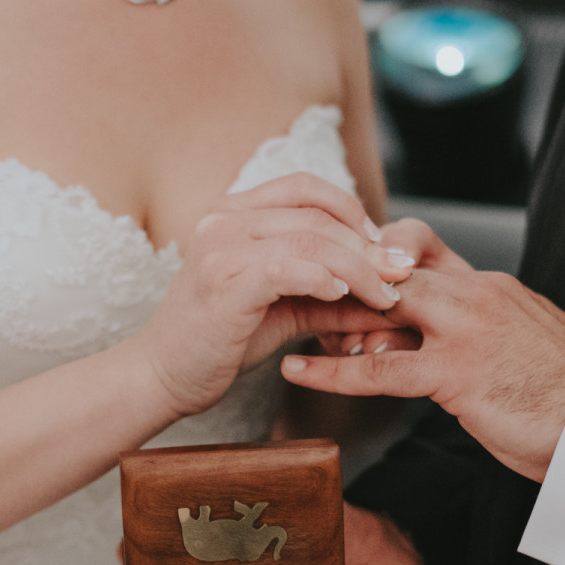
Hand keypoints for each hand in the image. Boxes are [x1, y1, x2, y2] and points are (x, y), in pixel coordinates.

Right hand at [132, 173, 411, 417]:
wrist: (163, 377)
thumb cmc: (220, 341)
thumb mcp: (285, 308)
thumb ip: (331, 294)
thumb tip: (391, 292)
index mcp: (231, 213)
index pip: (305, 187)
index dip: (352, 209)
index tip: (383, 244)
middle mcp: (222, 220)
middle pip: (316, 215)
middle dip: (368, 245)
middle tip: (401, 273)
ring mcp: (219, 249)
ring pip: (310, 241)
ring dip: (357, 268)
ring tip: (384, 295)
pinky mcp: (222, 285)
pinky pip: (287, 269)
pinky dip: (323, 280)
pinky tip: (343, 296)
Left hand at [285, 220, 564, 481]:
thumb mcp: (531, 346)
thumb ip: (492, 332)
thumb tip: (468, 342)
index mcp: (495, 287)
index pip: (424, 252)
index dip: (377, 259)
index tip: (344, 272)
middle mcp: (478, 295)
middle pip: (392, 268)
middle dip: (343, 281)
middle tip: (305, 296)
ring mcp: (467, 331)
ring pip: (381, 307)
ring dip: (332, 317)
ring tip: (293, 326)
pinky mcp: (458, 373)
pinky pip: (379, 370)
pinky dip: (331, 372)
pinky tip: (297, 372)